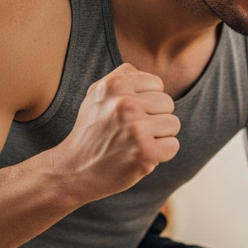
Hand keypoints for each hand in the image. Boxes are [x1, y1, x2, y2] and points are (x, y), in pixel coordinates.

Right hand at [53, 63, 180, 201]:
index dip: (147, 102)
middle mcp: (124, 103)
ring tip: (135, 143)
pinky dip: (162, 154)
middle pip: (167, 103)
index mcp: (114, 84)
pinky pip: (173, 145)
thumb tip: (149, 76)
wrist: (74, 171)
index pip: (157, 84)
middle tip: (131, 133)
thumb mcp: (96, 95)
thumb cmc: (90, 132)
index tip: (129, 116)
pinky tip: (142, 156)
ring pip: (173, 124)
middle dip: (154, 119)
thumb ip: (121, 78)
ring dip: (159, 137)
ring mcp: (135, 127)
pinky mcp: (144, 151)